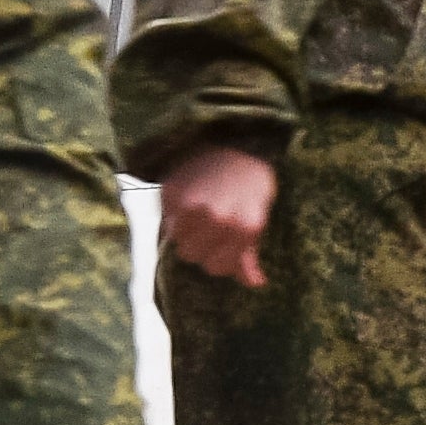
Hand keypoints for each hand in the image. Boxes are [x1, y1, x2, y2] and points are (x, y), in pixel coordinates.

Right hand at [160, 144, 278, 284]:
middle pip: (193, 256)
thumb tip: (255, 283)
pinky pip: (166, 220)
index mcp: (246, 228)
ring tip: (197, 213)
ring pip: (178, 241)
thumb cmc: (249, 183)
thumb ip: (251, 253)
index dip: (216, 259)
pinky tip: (188, 199)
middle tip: (207, 227)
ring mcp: (194, 206)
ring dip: (185, 231)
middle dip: (199, 246)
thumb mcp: (259, 216)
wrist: (231, 141)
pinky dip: (173, 214)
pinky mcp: (173, 193)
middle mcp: (220, 219)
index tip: (219, 246)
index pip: (217, 267)